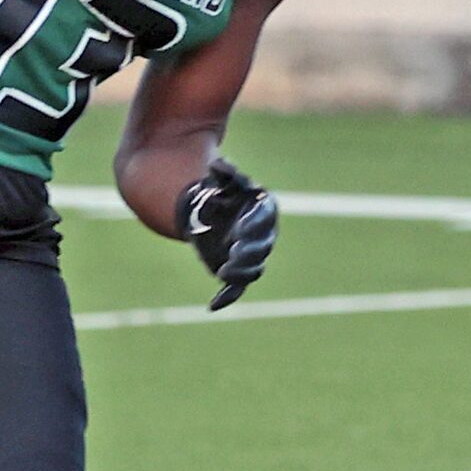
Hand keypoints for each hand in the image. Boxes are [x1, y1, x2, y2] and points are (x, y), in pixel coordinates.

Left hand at [178, 158, 277, 311]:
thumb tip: (219, 165)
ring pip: (254, 269)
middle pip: (261, 247)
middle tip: (233, 253)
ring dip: (242, 272)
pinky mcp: (237, 269)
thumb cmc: (221, 191)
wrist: (207, 209)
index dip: (253, 225)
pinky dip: (227, 296)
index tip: (240, 228)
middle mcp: (262, 235)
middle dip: (248, 251)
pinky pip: (237, 287)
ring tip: (224, 271)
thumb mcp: (222, 179)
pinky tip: (213, 305)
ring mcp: (251, 254)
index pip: (263, 220)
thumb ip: (224, 172)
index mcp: (262, 211)